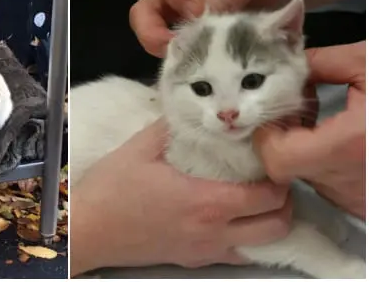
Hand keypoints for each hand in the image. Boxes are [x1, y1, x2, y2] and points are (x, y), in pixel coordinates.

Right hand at [70, 119, 292, 275]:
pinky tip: (228, 218)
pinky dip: (246, 238)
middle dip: (284, 202)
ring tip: (254, 198)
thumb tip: (190, 109)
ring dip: (268, 222)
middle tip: (270, 180)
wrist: (87, 231)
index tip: (270, 159)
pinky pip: (236, 255)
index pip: (267, 197)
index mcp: (206, 201)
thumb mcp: (140, 147)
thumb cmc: (112, 188)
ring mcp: (205, 252)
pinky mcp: (192, 262)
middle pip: (277, 226)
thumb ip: (172, 126)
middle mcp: (214, 232)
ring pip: (262, 246)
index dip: (279, 178)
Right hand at [130, 0, 303, 56]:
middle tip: (172, 47)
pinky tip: (198, 68)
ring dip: (162, 48)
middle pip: (145, 7)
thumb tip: (205, 14)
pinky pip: (175, 49)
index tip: (199, 13)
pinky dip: (181, 59)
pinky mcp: (191, 36)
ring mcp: (180, 14)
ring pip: (152, 31)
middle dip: (150, 29)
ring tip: (185, 62)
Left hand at [254, 41, 365, 218]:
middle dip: (282, 136)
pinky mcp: (360, 204)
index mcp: (349, 145)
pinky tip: (340, 137)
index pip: (276, 158)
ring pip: (303, 176)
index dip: (268, 134)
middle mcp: (346, 179)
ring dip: (301, 148)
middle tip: (298, 110)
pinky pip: (327, 183)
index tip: (280, 110)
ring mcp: (354, 197)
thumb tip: (292, 61)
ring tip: (322, 121)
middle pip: (284, 167)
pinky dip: (323, 161)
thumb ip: (325, 62)